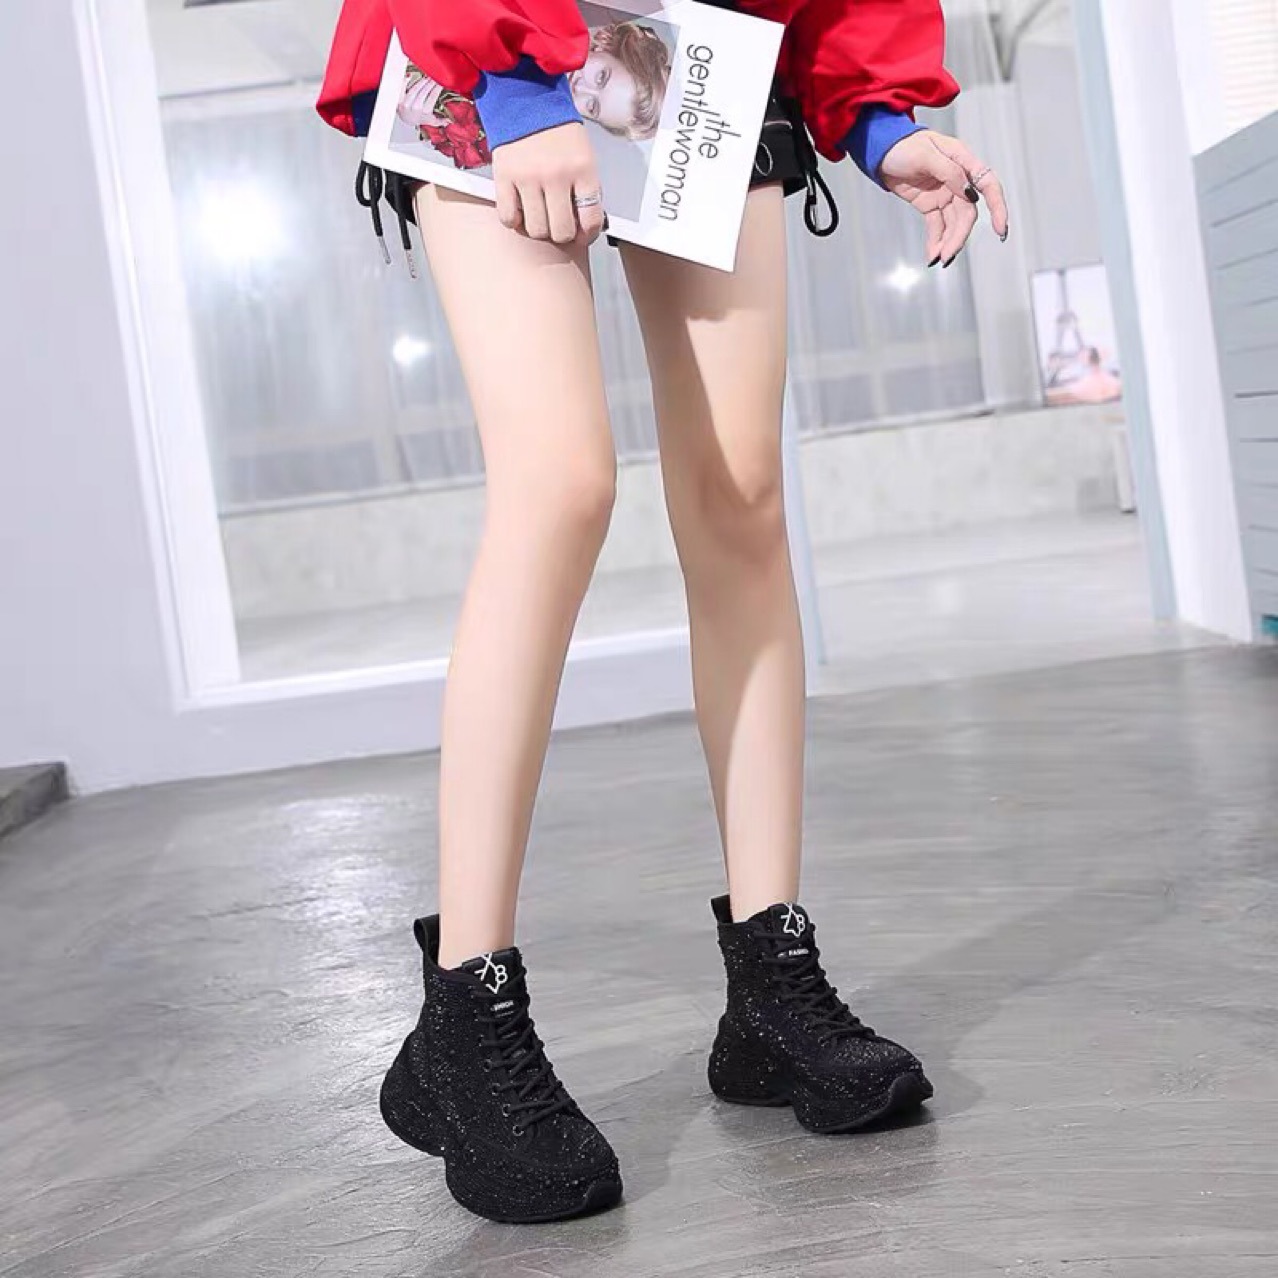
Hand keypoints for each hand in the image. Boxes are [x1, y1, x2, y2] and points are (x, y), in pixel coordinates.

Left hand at [398, 74, 443, 127]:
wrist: (406, 120)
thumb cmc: (419, 118)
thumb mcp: (431, 121)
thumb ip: (440, 121)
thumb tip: (448, 122)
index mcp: (425, 111)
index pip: (433, 96)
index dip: (437, 87)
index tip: (440, 82)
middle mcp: (416, 107)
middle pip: (424, 91)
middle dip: (430, 82)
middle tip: (434, 76)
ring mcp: (407, 103)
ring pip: (415, 89)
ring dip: (421, 81)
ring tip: (426, 77)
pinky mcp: (399, 99)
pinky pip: (402, 88)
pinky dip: (405, 81)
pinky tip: (410, 76)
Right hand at [492, 122, 604, 247]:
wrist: (526, 99)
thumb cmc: (557, 131)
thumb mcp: (583, 156)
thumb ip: (585, 189)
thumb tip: (585, 224)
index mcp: (582, 169)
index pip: (590, 220)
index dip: (587, 234)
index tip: (582, 234)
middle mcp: (556, 175)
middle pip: (562, 231)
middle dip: (563, 234)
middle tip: (559, 225)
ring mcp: (529, 177)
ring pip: (536, 230)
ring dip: (539, 229)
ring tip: (540, 216)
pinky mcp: (504, 177)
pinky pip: (509, 218)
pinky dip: (515, 221)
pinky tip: (520, 210)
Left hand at [879, 130, 1009, 266]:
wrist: (881, 151)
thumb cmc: (903, 145)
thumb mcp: (925, 154)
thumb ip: (948, 172)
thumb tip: (968, 192)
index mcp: (962, 161)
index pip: (987, 185)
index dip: (997, 207)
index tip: (999, 229)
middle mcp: (957, 179)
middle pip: (967, 213)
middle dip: (959, 236)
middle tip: (948, 255)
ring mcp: (944, 193)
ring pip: (953, 223)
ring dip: (948, 242)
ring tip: (939, 259)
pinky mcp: (930, 204)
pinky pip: (937, 226)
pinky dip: (936, 241)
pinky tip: (932, 255)